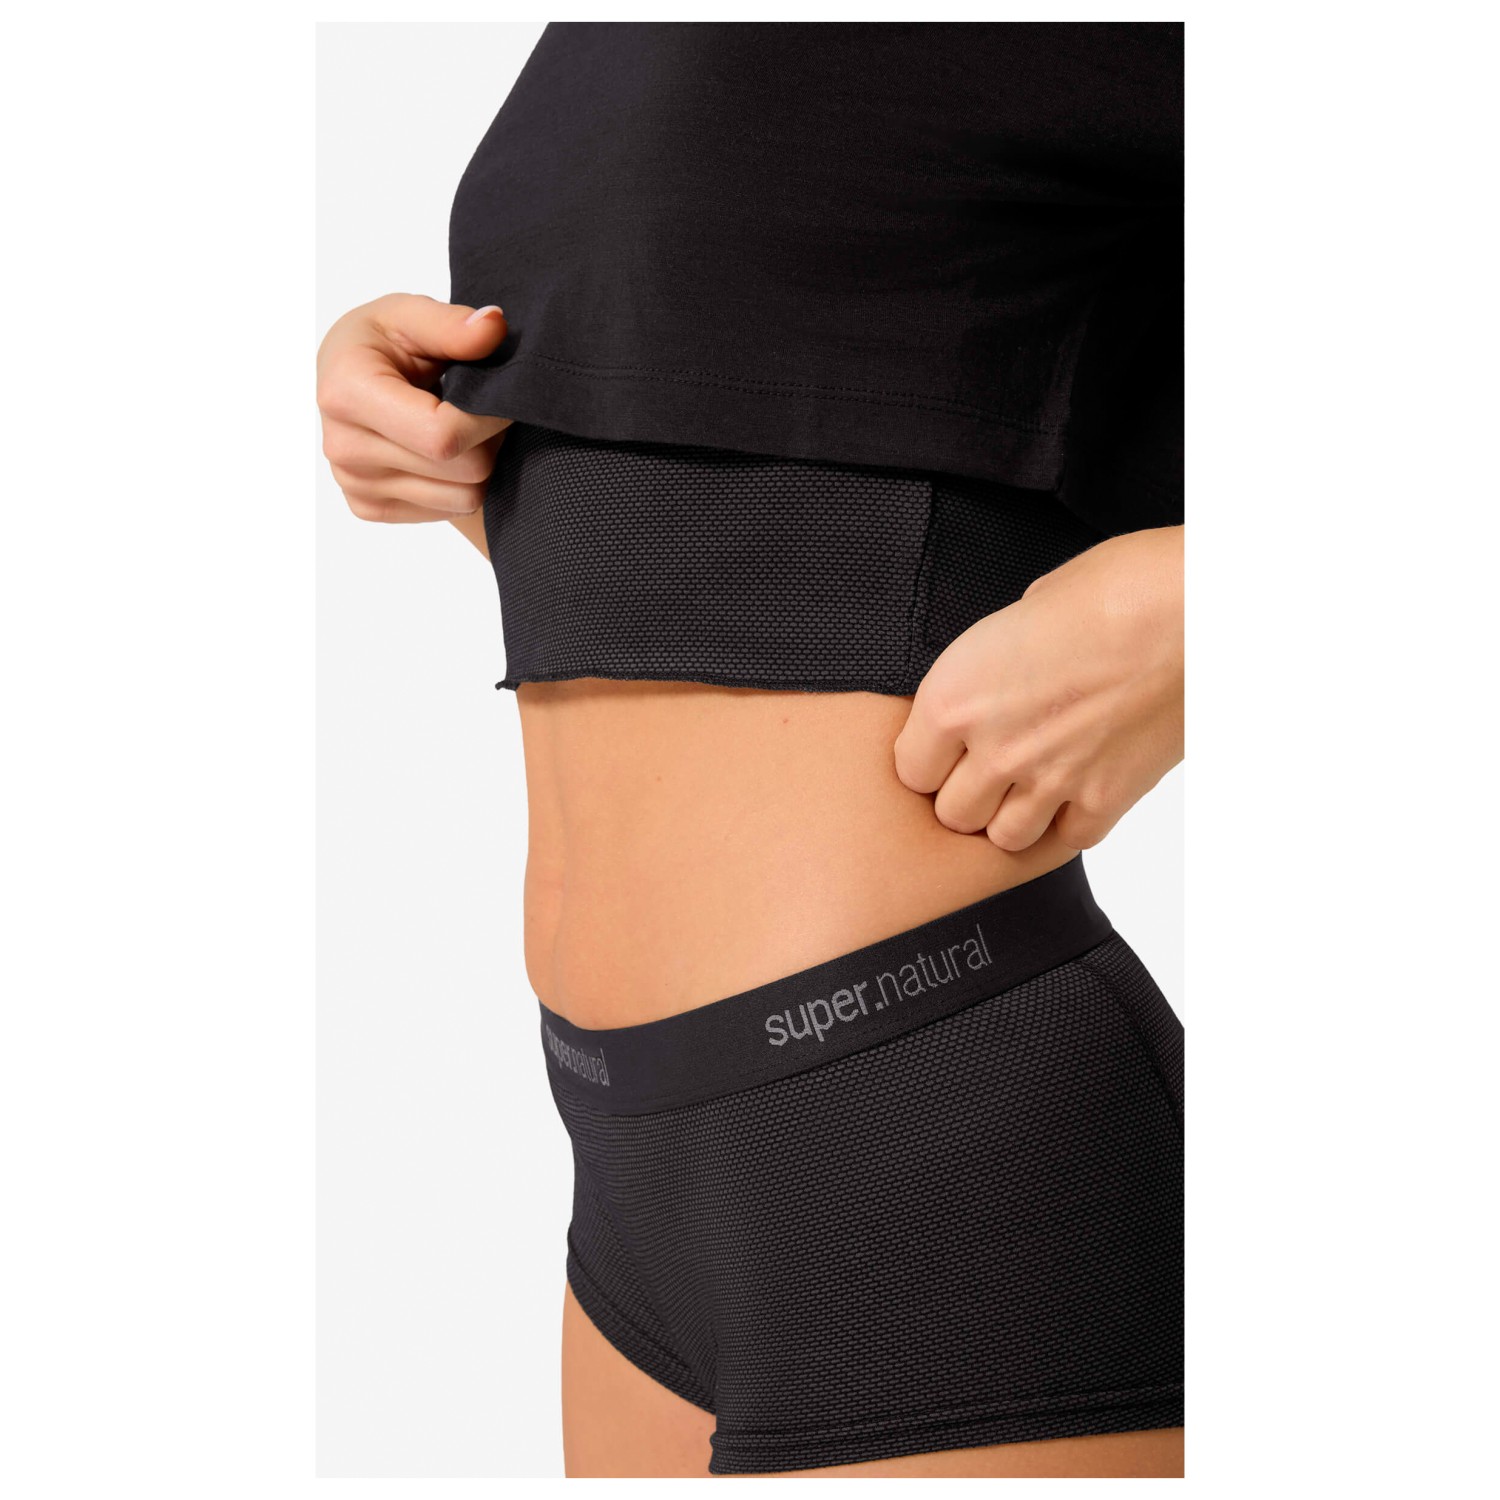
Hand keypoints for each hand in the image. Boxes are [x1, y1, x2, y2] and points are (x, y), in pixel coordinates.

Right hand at [316, 293, 510, 524]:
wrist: (346, 379)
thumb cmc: (380, 342)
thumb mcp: (409, 315)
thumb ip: (452, 324)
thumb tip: (493, 326)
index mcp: (346, 394)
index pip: (442, 435)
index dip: (489, 418)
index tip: (503, 397)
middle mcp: (344, 448)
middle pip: (464, 470)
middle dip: (488, 438)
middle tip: (480, 408)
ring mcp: (354, 485)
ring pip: (464, 497)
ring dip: (478, 463)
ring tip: (460, 426)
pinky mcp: (368, 508)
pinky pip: (447, 511)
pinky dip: (457, 483)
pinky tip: (439, 451)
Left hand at [893, 526, 1183, 851]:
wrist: (1198, 608)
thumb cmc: (1116, 586)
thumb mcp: (1023, 609)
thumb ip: (993, 662)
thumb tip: (993, 678)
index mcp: (955, 698)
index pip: (910, 771)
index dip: (932, 758)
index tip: (952, 745)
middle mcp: (994, 749)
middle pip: (952, 813)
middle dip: (969, 792)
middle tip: (996, 762)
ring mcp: (1052, 781)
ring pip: (1004, 837)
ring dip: (1014, 815)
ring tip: (1034, 780)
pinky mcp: (1108, 799)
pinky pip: (1068, 839)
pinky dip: (1069, 820)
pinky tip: (1082, 784)